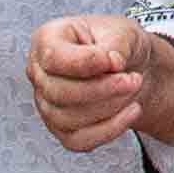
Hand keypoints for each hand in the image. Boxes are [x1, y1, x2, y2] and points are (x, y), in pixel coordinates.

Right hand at [28, 11, 173, 152]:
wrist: (130, 67)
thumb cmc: (117, 44)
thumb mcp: (122, 31)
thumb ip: (115, 44)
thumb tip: (113, 63)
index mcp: (47, 40)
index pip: (54, 57)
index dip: (86, 62)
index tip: (115, 61)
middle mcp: (40, 74)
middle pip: (60, 92)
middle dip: (104, 89)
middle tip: (133, 79)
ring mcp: (47, 105)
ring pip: (69, 119)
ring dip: (110, 107)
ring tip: (133, 89)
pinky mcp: (61, 130)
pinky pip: (80, 141)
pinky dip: (110, 129)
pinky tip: (131, 111)